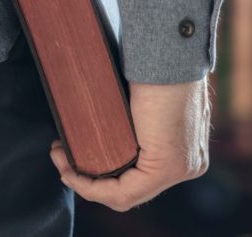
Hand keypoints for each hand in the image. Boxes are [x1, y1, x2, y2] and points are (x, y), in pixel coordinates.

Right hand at [49, 77, 211, 211]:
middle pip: (132, 189)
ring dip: (84, 183)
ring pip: (126, 195)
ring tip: (60, 157)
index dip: (102, 176)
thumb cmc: (157, 68)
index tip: (72, 156)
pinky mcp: (167, 168)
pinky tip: (71, 172)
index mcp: (189, 150)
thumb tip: (107, 131)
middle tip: (62, 155)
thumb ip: (139, 123)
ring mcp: (182, 169)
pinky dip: (92, 188)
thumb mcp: (149, 103)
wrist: (169, 56)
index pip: (142, 179)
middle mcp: (190, 164)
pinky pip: (124, 193)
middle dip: (89, 178)